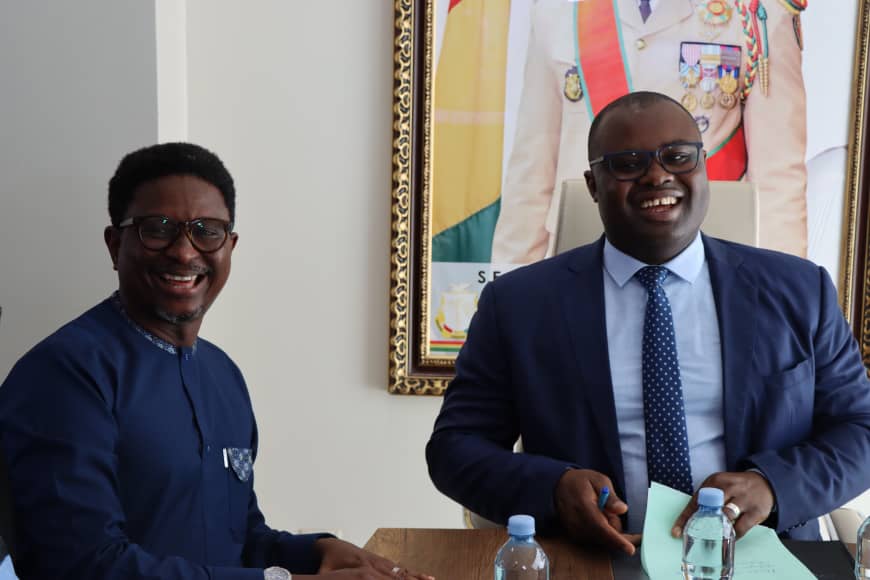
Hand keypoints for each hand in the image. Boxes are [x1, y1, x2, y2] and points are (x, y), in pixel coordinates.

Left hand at [302, 537, 433, 578]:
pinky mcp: (381, 561)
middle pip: (399, 578)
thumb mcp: (327, 574)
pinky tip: (426, 577)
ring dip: (417, 577)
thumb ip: (331, 579)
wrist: (330, 545)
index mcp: (363, 570)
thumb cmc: (328, 562)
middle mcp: (375, 565)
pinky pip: (400, 568)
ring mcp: (380, 562)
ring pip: (403, 572)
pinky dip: (413, 573)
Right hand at [554, 468, 640, 554]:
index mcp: (584, 507)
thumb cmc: (581, 481)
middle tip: (609, 509)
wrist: (559, 485)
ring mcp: (574, 531)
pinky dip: (600, 532)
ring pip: (601, 540)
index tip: (630, 549)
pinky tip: (595, 517)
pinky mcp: (574, 535)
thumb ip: (611, 496)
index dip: (617, 540)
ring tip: (599, 510)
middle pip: (605, 537)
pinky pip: (594, 539)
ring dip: (607, 530)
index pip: (602, 528)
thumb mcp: (599, 480)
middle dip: (615, 529)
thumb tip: (622, 510)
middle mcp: (577, 523)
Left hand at [671, 471, 774, 539]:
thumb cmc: (735, 489)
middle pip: (710, 508)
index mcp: (715, 481)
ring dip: (718, 528)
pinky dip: (733, 534)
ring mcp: (744, 498)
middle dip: (701, 523)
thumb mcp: (719, 487)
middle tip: (695, 536)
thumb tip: (688, 523)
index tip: (676, 532)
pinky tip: (730, 537)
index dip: (684, 518)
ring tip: (713, 537)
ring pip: (726, 516)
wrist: (764, 483)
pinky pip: (741, 527)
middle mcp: (729, 487)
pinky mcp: (756, 511)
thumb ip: (705, 501)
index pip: (696, 500)